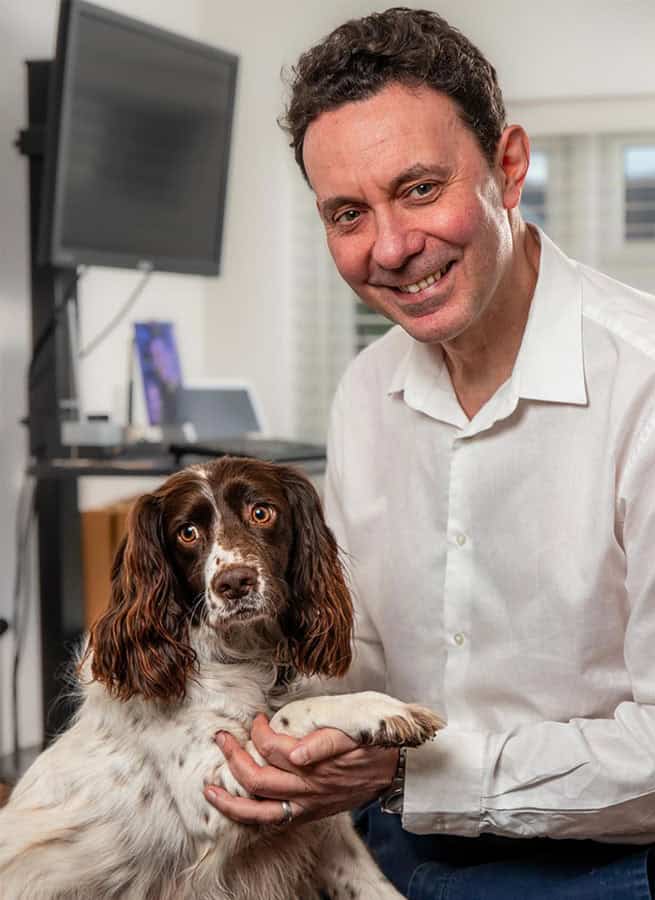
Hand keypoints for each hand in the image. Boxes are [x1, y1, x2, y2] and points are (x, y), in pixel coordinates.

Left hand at [204, 713, 398, 825]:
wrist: (395, 769)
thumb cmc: (372, 744)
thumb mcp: (355, 731)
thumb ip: (325, 741)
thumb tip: (297, 752)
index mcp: (317, 765)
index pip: (272, 749)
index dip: (258, 732)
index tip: (258, 718)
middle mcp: (308, 789)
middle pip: (257, 780)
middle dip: (233, 757)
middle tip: (222, 738)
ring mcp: (306, 805)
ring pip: (258, 811)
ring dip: (230, 800)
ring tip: (209, 790)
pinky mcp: (308, 813)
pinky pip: (272, 822)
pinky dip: (249, 816)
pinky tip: (236, 807)